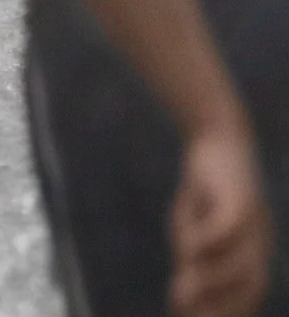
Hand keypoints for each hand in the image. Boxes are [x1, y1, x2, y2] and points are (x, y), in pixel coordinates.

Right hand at [171, 131, 271, 316]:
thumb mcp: (192, 231)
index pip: (247, 293)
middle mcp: (260, 242)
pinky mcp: (240, 197)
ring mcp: (253, 222)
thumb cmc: (204, 191)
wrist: (217, 140)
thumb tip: (181, 298)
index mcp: (253, 253)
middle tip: (186, 313)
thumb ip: (192, 261)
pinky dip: (211, 240)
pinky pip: (229, 224)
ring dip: (212, 280)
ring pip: (242, 260)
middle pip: (251, 284)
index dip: (225, 311)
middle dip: (222, 306)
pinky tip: (189, 247)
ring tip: (180, 291)